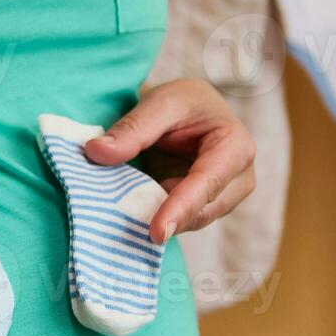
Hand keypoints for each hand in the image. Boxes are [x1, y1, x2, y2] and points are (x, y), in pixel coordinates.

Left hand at [83, 79, 256, 244]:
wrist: (193, 111)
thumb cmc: (183, 103)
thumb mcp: (159, 103)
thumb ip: (132, 129)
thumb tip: (96, 151)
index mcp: (236, 147)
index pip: (207, 183)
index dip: (181, 209)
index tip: (157, 233)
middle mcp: (239, 179)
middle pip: (202, 211)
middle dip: (167, 220)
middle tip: (124, 225)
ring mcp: (225, 198)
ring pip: (191, 221)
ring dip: (160, 220)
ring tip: (126, 215)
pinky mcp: (206, 209)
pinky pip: (182, 222)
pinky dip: (158, 219)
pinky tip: (134, 215)